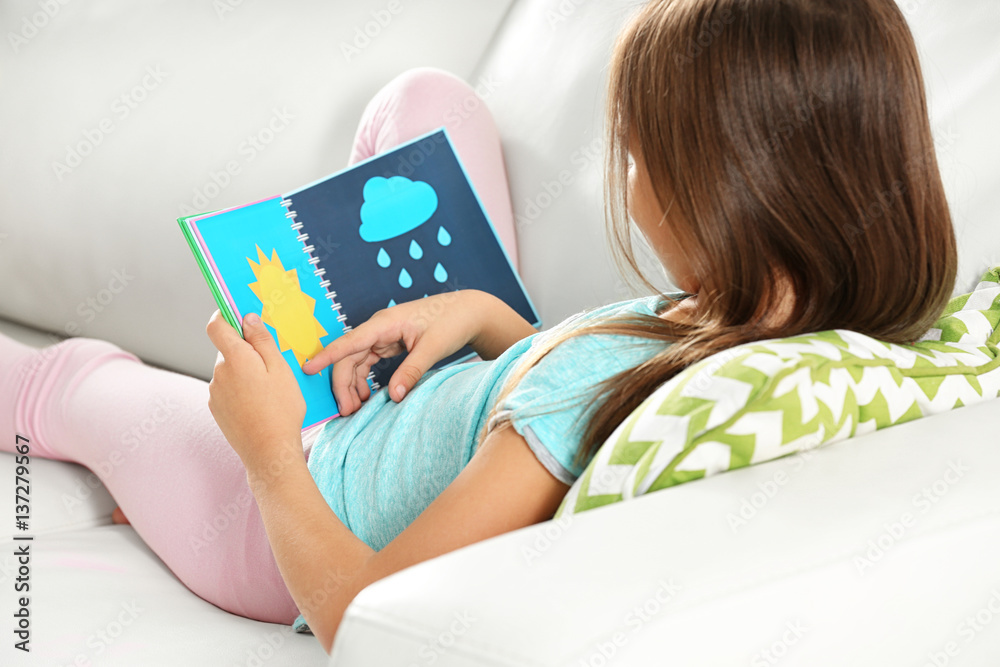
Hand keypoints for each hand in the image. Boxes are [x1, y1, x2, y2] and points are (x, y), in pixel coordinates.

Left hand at [206, 309, 305, 472]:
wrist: (269, 451)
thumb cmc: (281, 410)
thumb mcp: (280, 369)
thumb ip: (262, 341)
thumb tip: (248, 319)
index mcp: (236, 358)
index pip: (217, 325)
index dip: (225, 315)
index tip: (239, 315)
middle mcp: (219, 373)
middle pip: (227, 349)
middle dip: (246, 351)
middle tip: (271, 364)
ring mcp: (215, 392)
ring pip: (229, 370)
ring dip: (244, 372)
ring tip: (268, 390)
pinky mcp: (216, 408)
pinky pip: (227, 389)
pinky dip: (241, 390)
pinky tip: (259, 404)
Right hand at [302, 290, 485, 414]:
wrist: (469, 311)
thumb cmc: (452, 322)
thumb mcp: (433, 348)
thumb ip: (412, 370)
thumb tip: (393, 396)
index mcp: (385, 323)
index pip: (349, 341)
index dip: (326, 356)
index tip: (306, 369)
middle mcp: (379, 327)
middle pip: (349, 356)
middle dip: (343, 384)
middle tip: (347, 412)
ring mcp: (384, 335)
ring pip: (356, 361)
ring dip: (352, 384)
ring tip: (356, 409)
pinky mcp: (390, 343)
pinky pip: (368, 362)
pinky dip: (364, 379)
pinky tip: (368, 396)